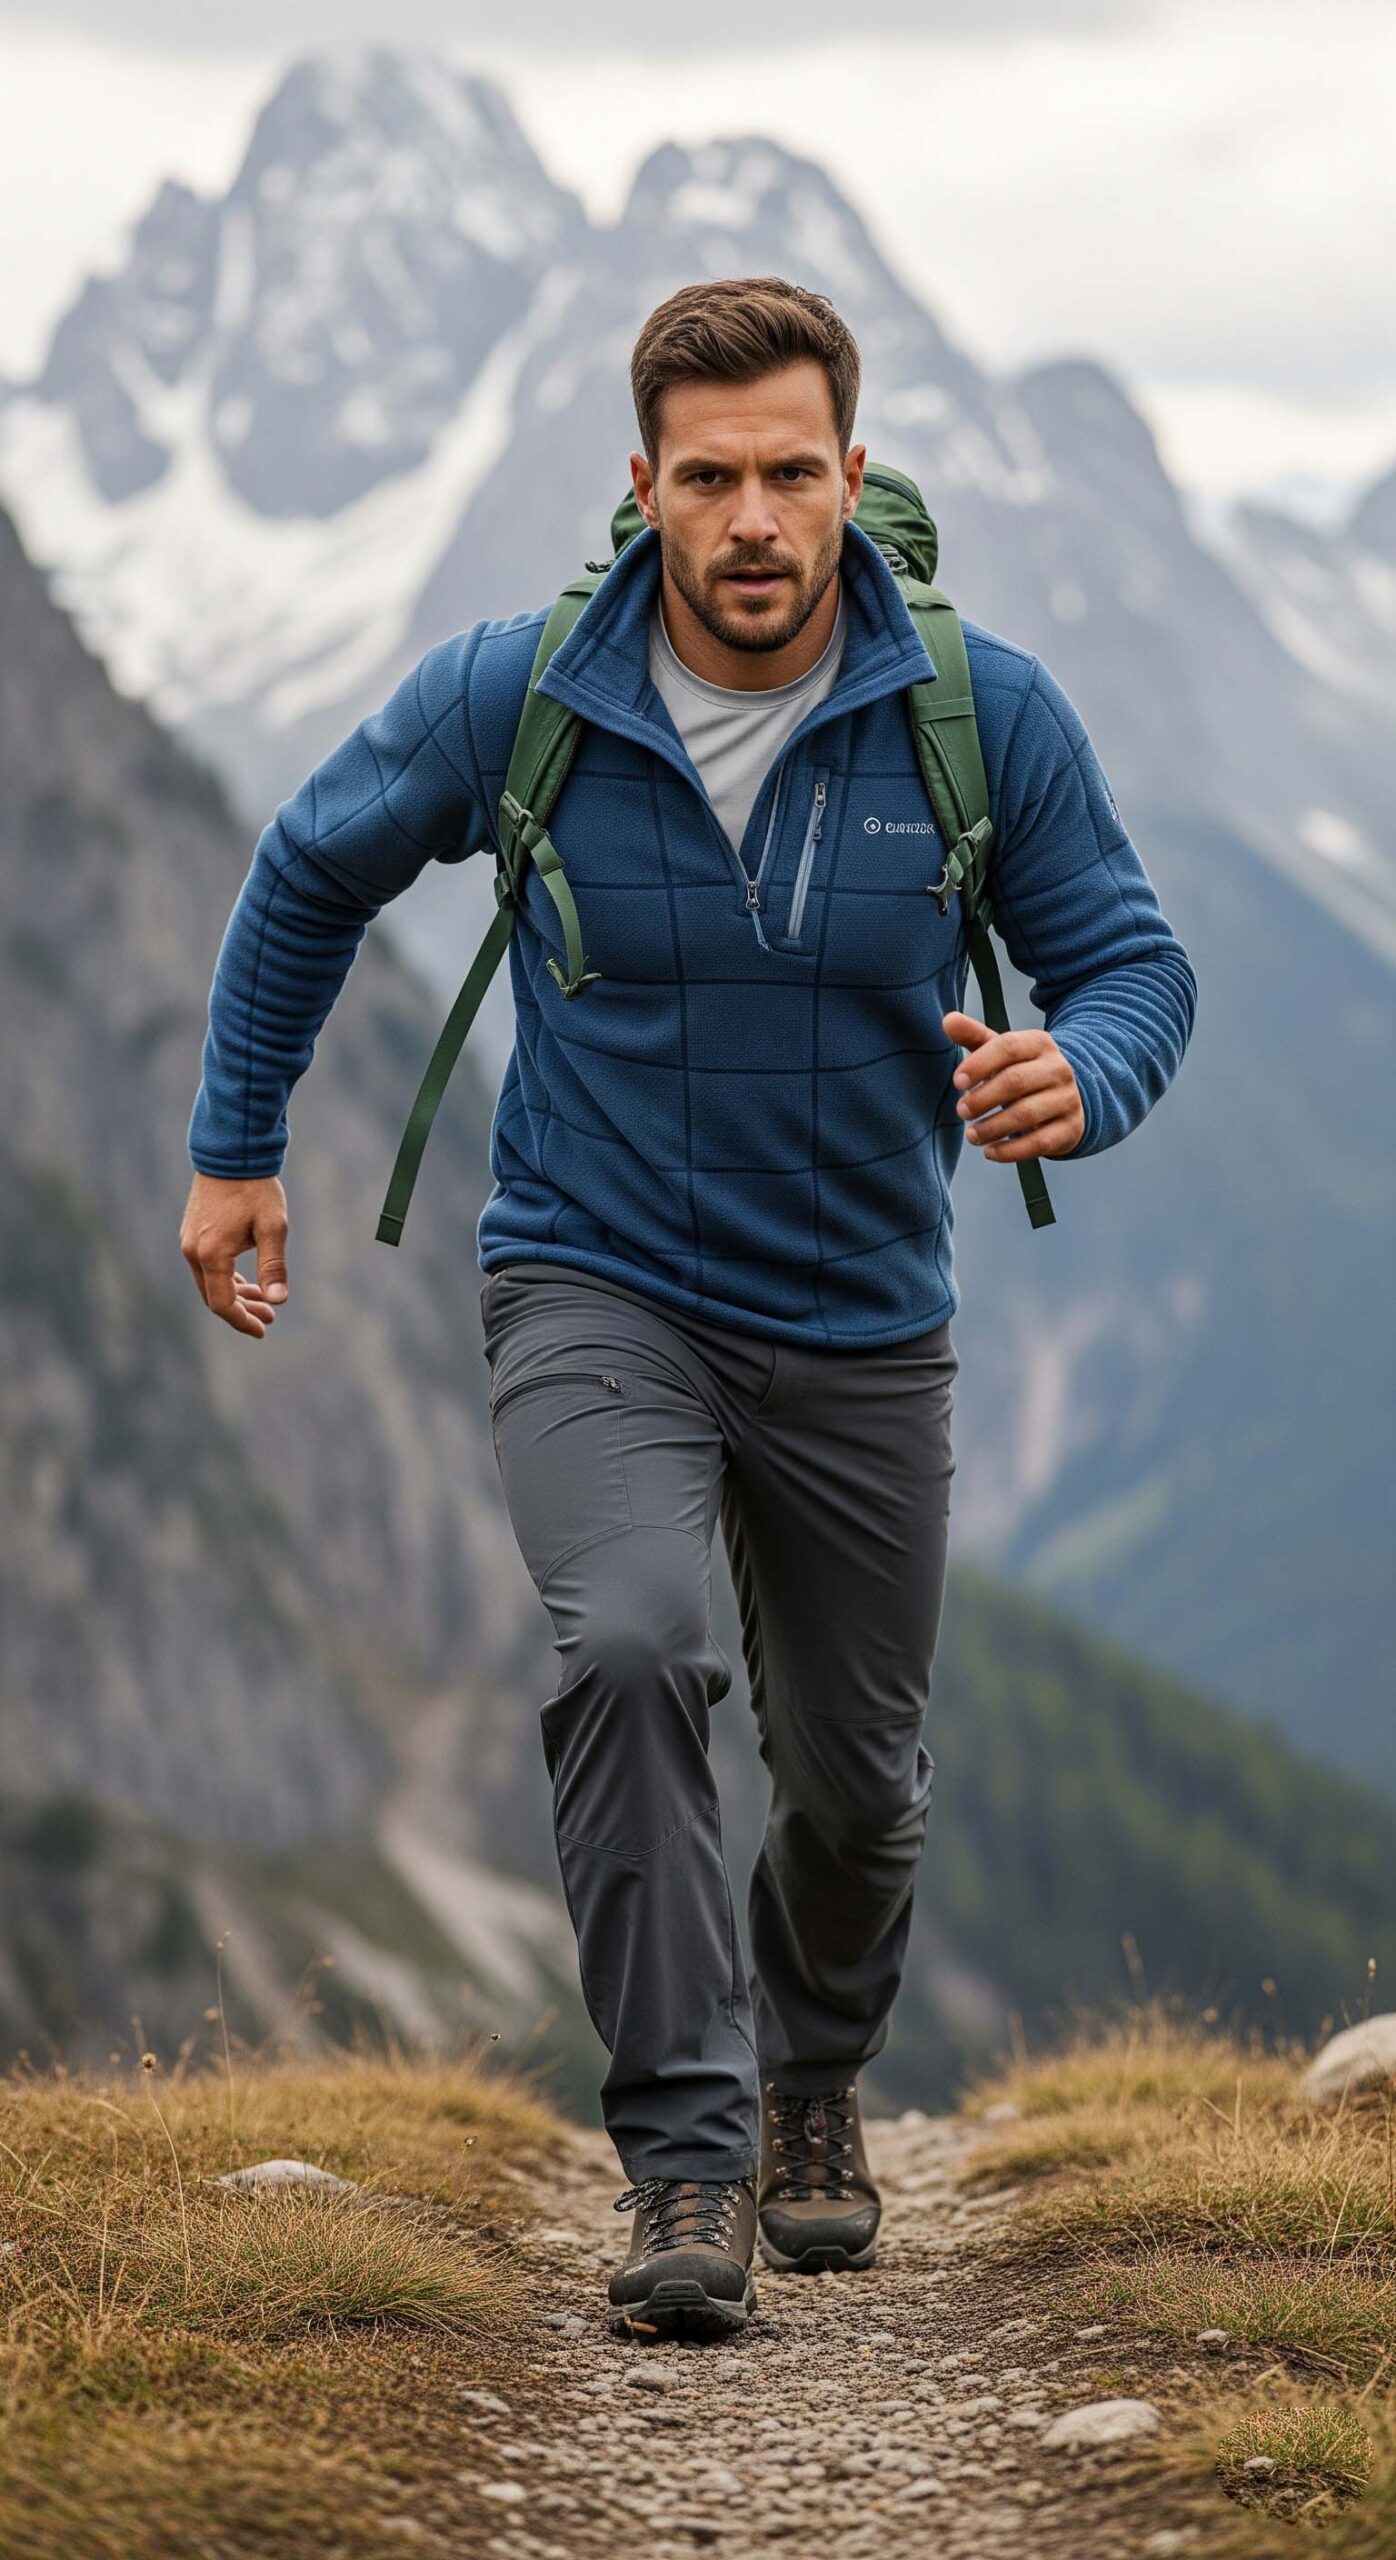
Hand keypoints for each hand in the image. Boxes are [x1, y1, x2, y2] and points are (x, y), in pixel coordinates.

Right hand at [180, 1173, 289, 1338]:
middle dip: (242, 1310)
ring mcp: (189, 1241)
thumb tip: (279, 1300)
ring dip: (235, 1294)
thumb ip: (274, 1265)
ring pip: (209, 1282)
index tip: (264, 1329)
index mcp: (212, 1254)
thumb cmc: (255, 1188)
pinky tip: (246, 1280)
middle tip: (270, 1317)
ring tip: (264, 1300)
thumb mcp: (272, 1228)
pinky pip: (206, 1267)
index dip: (243, 1320)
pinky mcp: (192, 1232)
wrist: (230, 1152)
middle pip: (213, 1297)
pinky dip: (225, 1278)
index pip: (223, 1303)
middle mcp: (194, 1251)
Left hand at [941, 1012, 1084, 1161]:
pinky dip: (1011, 1151)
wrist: (1068, 1097)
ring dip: (992, 1128)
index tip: (957, 1081)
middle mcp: (1058, 1068)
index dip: (979, 1063)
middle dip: (982, 1099)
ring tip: (972, 1135)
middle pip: (1015, 1081)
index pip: (1008, 1047)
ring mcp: (1067, 1099)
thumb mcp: (1001, 1052)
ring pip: (1026, 1115)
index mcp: (1039, 1043)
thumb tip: (948, 1020)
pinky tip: (990, 1152)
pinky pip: (1039, 1143)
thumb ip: (974, 1036)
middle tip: (961, 1111)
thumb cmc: (1023, 1072)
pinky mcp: (1070, 1128)